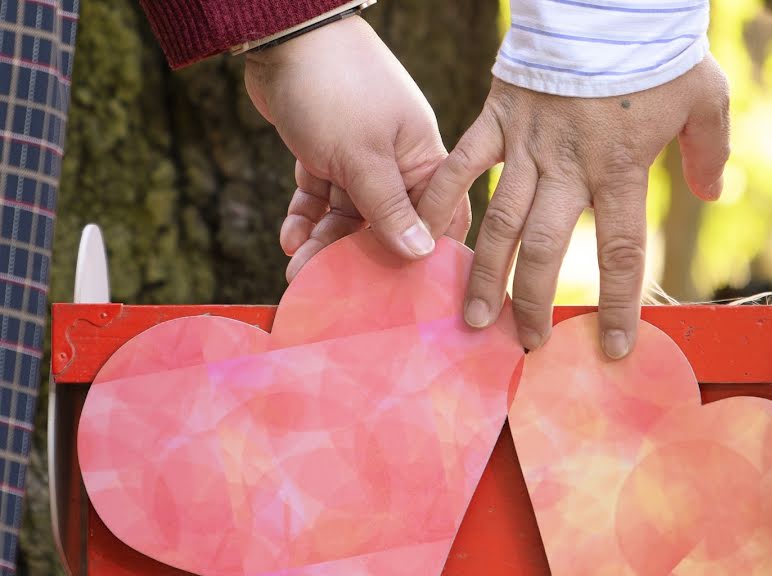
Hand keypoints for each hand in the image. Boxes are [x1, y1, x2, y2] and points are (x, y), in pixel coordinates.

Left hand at [244, 16, 470, 279]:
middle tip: (328, 285)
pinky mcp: (325, 154)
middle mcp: (395, 163)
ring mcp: (359, 159)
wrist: (282, 39)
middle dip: (356, 255)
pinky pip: (319, 197)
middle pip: (384, 224)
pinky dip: (305, 216)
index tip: (402, 289)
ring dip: (323, 241)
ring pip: (347, 215)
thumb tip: (420, 253)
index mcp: (422, 159)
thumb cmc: (336, 90)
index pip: (436, 216)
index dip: (422, 253)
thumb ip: (389, 208)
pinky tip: (290, 236)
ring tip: (297, 267)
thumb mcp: (363, 157)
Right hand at [417, 56, 729, 357]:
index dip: (617, 307)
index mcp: (619, 169)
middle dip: (535, 302)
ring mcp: (526, 146)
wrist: (605, 1)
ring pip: (499, 221)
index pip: (619, 254)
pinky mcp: (496, 121)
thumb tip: (715, 193)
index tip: (611, 349)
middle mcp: (568, 168)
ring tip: (474, 318)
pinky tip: (424, 239)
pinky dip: (440, 202)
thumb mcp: (702, 98)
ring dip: (485, 274)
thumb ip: (709, 151)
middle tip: (526, 344)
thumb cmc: (656, 52)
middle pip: (546, 249)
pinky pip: (461, 167)